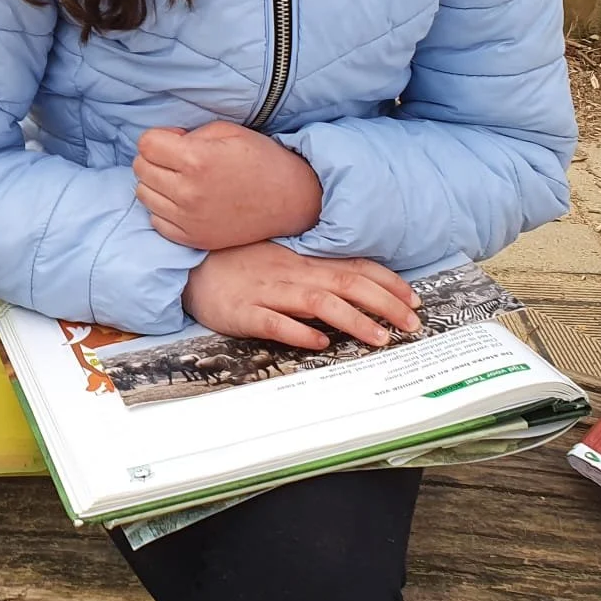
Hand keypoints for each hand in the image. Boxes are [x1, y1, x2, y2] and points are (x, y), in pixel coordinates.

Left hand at [134, 122, 323, 250]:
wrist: (291, 201)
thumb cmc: (261, 160)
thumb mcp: (226, 131)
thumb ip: (187, 134)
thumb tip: (163, 144)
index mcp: (196, 160)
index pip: (145, 144)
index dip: (158, 138)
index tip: (176, 141)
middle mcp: (188, 192)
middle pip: (140, 168)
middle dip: (155, 159)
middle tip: (179, 160)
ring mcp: (189, 219)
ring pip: (143, 194)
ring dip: (157, 184)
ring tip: (182, 181)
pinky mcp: (192, 239)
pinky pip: (155, 220)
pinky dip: (164, 209)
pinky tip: (185, 202)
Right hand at [182, 242, 421, 350]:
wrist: (187, 266)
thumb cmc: (236, 264)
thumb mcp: (280, 258)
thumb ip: (314, 269)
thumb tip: (355, 283)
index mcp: (301, 259)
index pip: (352, 266)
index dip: (386, 282)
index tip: (414, 299)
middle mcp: (289, 272)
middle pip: (345, 284)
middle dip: (384, 303)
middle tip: (412, 324)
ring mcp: (266, 291)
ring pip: (317, 303)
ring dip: (352, 320)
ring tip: (380, 338)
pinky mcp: (242, 312)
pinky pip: (273, 322)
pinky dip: (298, 331)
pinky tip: (319, 342)